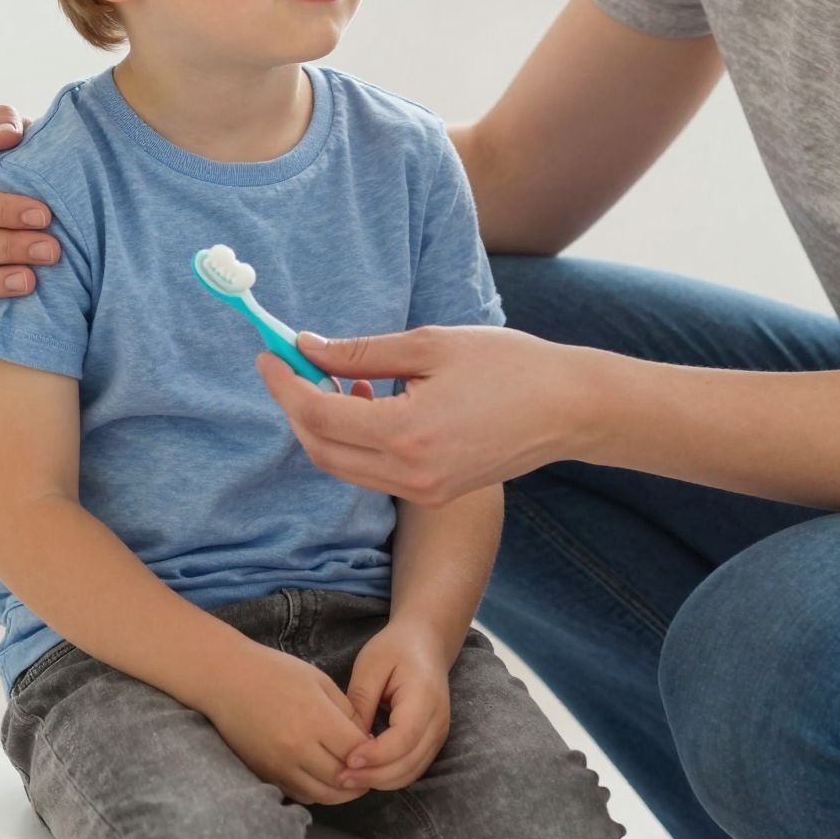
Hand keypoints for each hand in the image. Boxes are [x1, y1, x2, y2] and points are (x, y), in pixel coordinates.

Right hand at [206, 643, 371, 805]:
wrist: (225, 680)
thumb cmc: (273, 672)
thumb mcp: (318, 680)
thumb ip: (346, 711)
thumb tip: (366, 739)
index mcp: (315, 718)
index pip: (357, 751)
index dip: (372, 752)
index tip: (376, 746)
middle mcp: (297, 748)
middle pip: (343, 779)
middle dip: (363, 777)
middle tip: (371, 768)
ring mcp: (279, 765)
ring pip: (323, 795)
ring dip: (343, 791)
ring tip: (352, 777)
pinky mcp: (265, 774)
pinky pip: (300, 794)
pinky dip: (318, 791)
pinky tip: (324, 777)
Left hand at [256, 323, 605, 504]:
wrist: (570, 410)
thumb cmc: (509, 366)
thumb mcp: (432, 344)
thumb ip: (362, 351)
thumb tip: (307, 347)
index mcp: (408, 433)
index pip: (318, 415)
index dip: (285, 384)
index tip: (269, 353)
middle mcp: (410, 473)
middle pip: (320, 448)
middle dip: (296, 406)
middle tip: (292, 364)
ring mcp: (422, 491)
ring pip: (342, 465)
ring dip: (324, 423)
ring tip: (337, 376)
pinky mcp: (433, 494)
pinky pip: (371, 471)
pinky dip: (354, 439)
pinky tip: (368, 399)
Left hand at [338, 623, 451, 791]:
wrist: (426, 643)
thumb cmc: (396, 648)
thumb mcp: (370, 665)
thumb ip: (361, 702)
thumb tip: (349, 741)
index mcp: (424, 697)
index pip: (404, 738)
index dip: (376, 755)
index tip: (347, 760)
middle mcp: (437, 721)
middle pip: (409, 763)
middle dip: (374, 776)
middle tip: (339, 777)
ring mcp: (438, 734)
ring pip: (411, 772)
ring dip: (380, 781)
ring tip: (347, 778)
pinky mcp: (431, 742)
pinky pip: (411, 768)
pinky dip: (389, 776)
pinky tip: (364, 772)